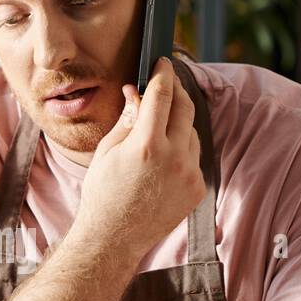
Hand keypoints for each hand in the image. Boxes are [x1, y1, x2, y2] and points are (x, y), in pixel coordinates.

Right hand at [75, 57, 202, 261]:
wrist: (114, 238)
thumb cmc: (103, 194)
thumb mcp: (108, 151)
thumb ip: (128, 119)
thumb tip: (137, 93)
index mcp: (147, 145)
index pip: (162, 94)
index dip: (163, 73)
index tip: (163, 62)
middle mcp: (174, 157)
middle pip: (185, 107)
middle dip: (175, 92)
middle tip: (165, 85)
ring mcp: (189, 174)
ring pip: (190, 133)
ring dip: (177, 125)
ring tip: (155, 136)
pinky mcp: (197, 189)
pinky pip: (193, 158)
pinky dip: (181, 152)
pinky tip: (161, 163)